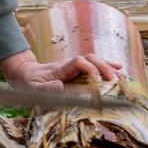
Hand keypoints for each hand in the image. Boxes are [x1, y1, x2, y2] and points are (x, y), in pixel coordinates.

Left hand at [0, 50, 121, 91]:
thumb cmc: (29, 83)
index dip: (90, 69)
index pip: (78, 62)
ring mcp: (74, 67)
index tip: (98, 82)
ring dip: (108, 67)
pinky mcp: (77, 71)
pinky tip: (119, 71)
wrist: (26, 74)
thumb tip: (60, 86)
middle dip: (104, 67)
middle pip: (89, 58)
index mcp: (60, 69)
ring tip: (122, 76)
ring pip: (94, 60)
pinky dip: (106, 67)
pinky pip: (94, 66)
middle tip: (115, 80)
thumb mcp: (32, 89)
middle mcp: (69, 65)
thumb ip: (45, 88)